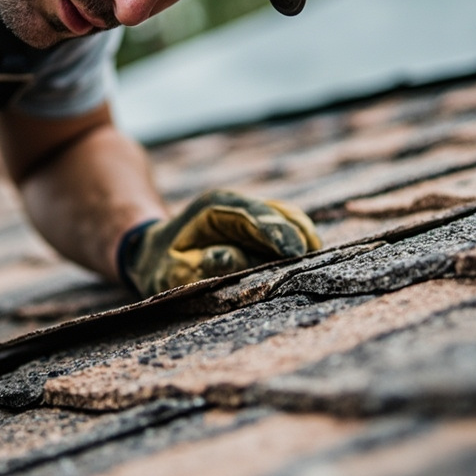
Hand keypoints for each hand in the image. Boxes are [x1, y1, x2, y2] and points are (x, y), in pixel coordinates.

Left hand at [120, 189, 321, 296]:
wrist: (156, 250)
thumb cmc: (163, 264)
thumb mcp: (171, 271)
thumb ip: (197, 267)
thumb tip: (232, 258)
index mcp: (213, 209)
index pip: (251, 216)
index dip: (274, 232)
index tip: (293, 251)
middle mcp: (235, 205)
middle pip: (275, 213)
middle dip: (296, 234)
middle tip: (314, 259)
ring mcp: (248, 212)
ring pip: (285, 215)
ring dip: (302, 234)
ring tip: (318, 258)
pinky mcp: (257, 224)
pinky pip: (286, 225)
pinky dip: (299, 237)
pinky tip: (311, 255)